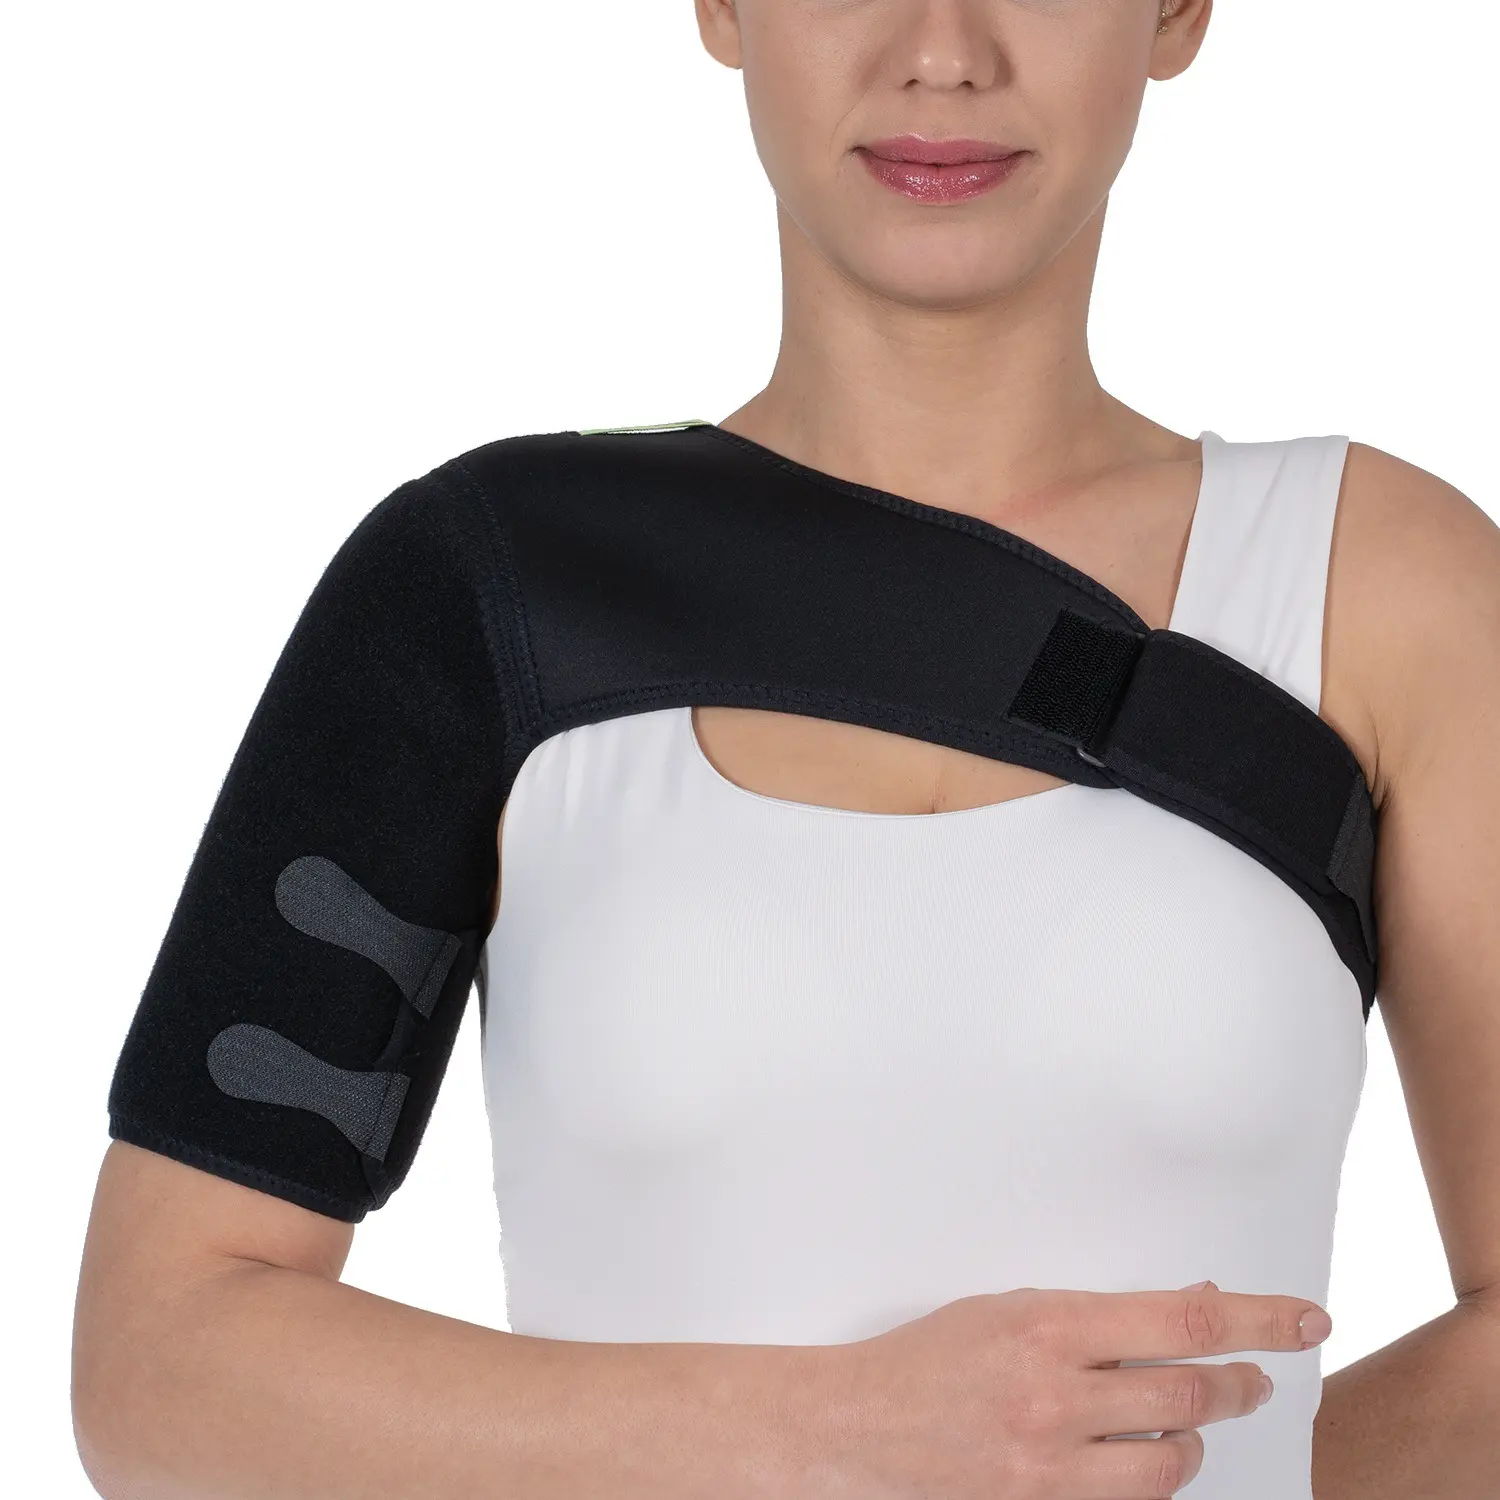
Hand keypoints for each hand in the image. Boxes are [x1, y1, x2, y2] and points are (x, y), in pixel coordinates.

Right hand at [799, 1279, 1330, 1497]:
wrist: (860, 1428)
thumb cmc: (928, 1358)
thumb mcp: (1011, 1308)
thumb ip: (1097, 1314)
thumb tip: (1188, 1307)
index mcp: (1049, 1325)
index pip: (1184, 1318)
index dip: (1258, 1318)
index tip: (1304, 1317)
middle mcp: (1058, 1394)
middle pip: (1193, 1392)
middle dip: (1244, 1383)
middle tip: (1258, 1378)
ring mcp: (1053, 1462)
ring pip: (1175, 1459)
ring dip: (1197, 1436)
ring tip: (1193, 1419)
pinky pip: (1132, 1499)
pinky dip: (1151, 1475)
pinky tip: (1142, 1455)